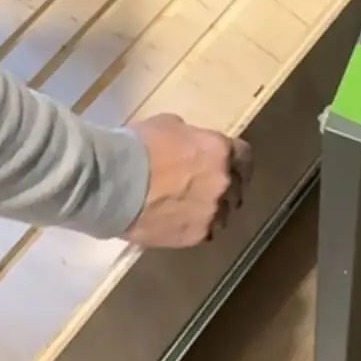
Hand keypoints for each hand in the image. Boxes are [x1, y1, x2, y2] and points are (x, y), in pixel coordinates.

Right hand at [125, 113, 252, 249]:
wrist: (115, 183)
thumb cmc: (139, 145)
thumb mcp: (169, 125)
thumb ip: (191, 138)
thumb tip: (191, 147)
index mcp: (220, 151)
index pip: (245, 156)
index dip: (235, 159)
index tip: (227, 162)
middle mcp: (223, 182)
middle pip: (238, 186)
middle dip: (226, 183)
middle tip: (208, 184)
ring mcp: (212, 212)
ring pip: (225, 212)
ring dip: (215, 207)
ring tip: (194, 206)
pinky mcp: (196, 235)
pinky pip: (207, 230)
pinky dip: (198, 225)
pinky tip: (182, 221)